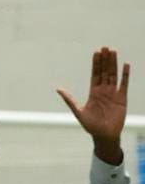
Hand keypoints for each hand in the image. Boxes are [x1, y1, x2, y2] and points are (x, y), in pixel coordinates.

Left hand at [57, 48, 128, 163]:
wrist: (104, 135)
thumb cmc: (90, 126)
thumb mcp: (78, 111)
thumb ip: (69, 100)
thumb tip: (58, 89)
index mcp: (93, 92)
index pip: (95, 74)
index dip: (96, 63)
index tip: (96, 52)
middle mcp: (103, 91)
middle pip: (105, 72)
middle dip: (105, 60)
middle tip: (105, 47)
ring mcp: (113, 94)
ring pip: (114, 75)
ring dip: (114, 64)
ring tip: (114, 52)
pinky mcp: (122, 99)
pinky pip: (124, 84)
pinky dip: (125, 75)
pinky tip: (126, 65)